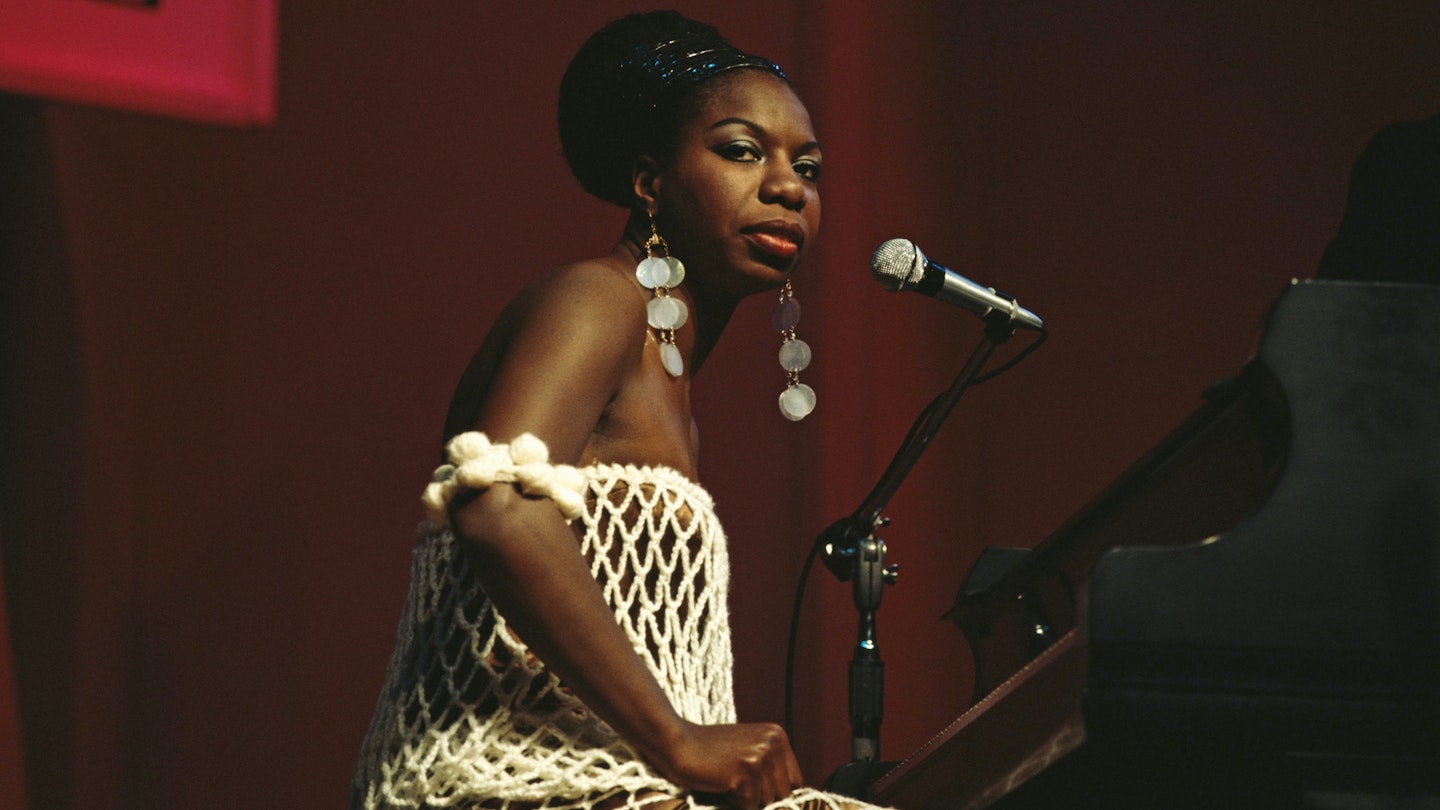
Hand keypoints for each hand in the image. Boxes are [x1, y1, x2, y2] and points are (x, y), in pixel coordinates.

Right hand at [648, 721, 804, 809]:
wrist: (677, 744)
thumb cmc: (709, 751)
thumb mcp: (748, 748)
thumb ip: (769, 766)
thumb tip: (787, 798)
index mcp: (777, 735)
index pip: (795, 780)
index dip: (776, 791)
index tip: (755, 789)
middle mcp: (773, 743)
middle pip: (784, 794)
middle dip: (761, 797)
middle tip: (736, 783)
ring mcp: (759, 757)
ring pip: (767, 802)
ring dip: (746, 800)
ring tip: (727, 781)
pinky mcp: (745, 773)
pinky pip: (749, 806)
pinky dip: (734, 803)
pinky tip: (720, 784)